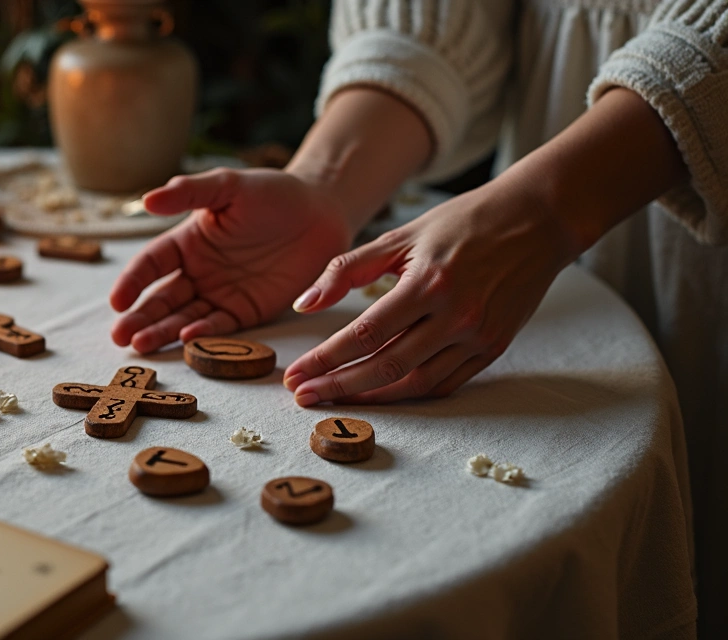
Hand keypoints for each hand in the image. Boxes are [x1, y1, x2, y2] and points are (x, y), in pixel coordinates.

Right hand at [110, 167, 355, 352]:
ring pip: (184, 317)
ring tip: (142, 344)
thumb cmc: (273, 192)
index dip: (133, 283)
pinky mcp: (247, 312)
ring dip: (162, 332)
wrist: (322, 211)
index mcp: (187, 242)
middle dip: (140, 318)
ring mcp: (221, 294)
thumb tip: (147, 201)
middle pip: (161, 298)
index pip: (150, 265)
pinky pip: (221, 327)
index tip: (118, 301)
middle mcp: (198, 272)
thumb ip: (190, 192)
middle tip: (120, 337)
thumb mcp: (229, 186)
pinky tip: (187, 339)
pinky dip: (203, 334)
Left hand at [283, 184, 580, 404]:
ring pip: (415, 383)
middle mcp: (456, 316)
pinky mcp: (494, 348)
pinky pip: (445, 383)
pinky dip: (409, 392)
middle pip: (386, 367)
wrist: (538, 220)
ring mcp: (478, 337)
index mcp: (428, 283)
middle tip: (304, 397)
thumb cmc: (463, 222)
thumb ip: (346, 269)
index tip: (295, 376)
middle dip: (339, 387)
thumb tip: (302, 304)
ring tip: (335, 399)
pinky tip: (379, 394)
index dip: (324, 360)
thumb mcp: (400, 235)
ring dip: (371, 397)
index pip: (363, 334)